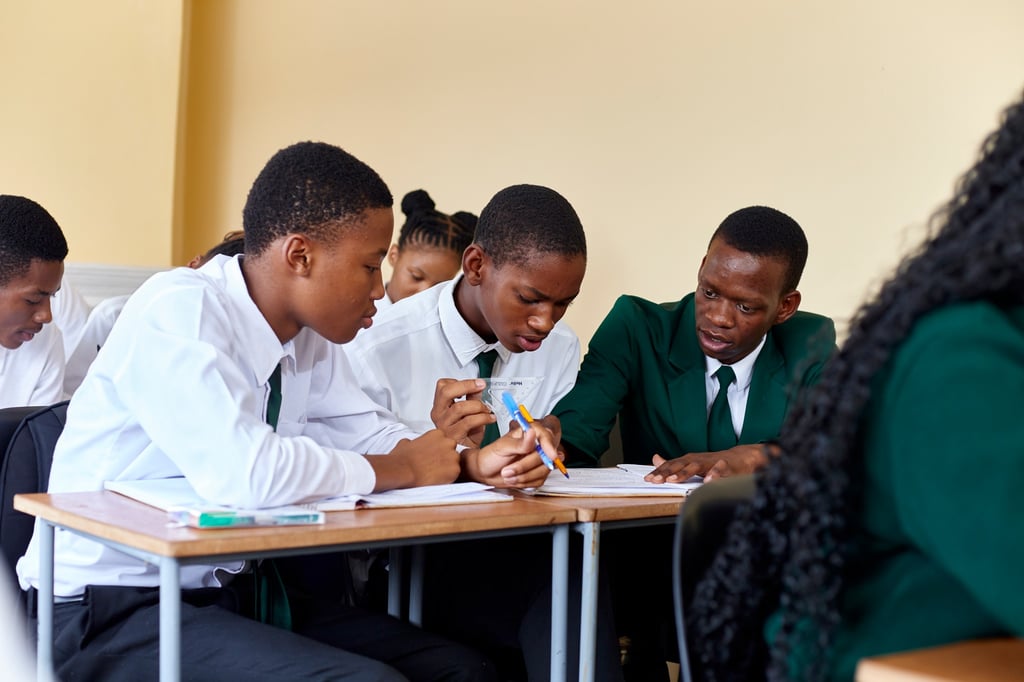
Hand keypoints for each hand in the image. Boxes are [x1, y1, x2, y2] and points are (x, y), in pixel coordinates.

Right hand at [367, 429, 460, 490]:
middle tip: (434, 466)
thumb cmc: (401, 458)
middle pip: (452, 451)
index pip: (444, 441)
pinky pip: (455, 474)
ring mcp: (453, 456)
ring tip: (435, 474)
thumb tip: (410, 443)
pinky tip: (437, 480)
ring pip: (455, 463)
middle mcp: (448, 442)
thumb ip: (413, 442)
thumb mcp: (405, 443)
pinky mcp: (455, 470)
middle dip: (445, 458)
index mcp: (437, 434)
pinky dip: (448, 478)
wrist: (403, 471)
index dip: (438, 450)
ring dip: (447, 468)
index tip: (432, 457)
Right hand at [430, 378, 495, 446]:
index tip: (475, 383)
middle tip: (480, 386)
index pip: (443, 386)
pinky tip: (490, 418)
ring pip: (460, 407)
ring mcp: (444, 426)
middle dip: (467, 386)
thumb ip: (472, 398)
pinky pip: (469, 422)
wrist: (465, 457)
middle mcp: (439, 415)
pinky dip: (483, 418)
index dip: (459, 382)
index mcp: (440, 406)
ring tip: (488, 410)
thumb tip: (479, 385)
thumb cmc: (466, 435)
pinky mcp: (453, 436)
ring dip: (478, 406)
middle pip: (446, 392)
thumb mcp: (469, 412)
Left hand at [462, 419, 561, 488]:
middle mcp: (536, 446)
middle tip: (508, 469)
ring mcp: (537, 461)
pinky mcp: (537, 473)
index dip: (550, 446)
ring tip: (507, 474)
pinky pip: (539, 480)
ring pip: (544, 471)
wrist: (484, 472)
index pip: (546, 436)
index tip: (550, 456)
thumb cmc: (490, 456)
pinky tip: (514, 478)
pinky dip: (525, 482)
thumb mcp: (502, 447)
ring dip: (524, 476)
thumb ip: (520, 442)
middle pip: (545, 457)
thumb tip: (532, 433)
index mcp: (528, 433)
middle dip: (526, 466)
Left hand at [644, 444, 768, 482]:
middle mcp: (697, 459)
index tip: (648, 479)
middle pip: (679, 465)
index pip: (670, 465)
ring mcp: (711, 461)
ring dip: (685, 472)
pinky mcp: (726, 466)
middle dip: (667, 472)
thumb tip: (655, 459)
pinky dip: (714, 474)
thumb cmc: (713, 463)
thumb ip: (673, 464)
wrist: (741, 459)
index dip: (659, 472)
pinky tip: (708, 481)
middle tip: (656, 480)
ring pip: (696, 466)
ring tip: (674, 479)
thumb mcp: (691, 463)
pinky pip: (720, 469)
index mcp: (688, 460)